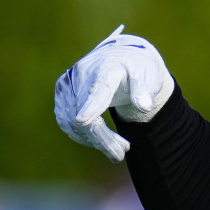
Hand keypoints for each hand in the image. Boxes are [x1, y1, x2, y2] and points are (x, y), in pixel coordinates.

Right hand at [54, 25, 174, 162]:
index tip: (83, 120)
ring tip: (119, 149)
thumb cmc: (137, 68)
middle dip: (103, 138)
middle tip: (123, 152)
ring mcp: (68, 84)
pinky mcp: (62, 93)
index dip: (91, 106)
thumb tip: (144, 106)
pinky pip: (66, 121)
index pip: (98, 90)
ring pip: (73, 122)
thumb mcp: (148, 75)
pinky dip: (83, 136)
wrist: (119, 56)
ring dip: (94, 140)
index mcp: (106, 68)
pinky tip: (101, 141)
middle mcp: (81, 74)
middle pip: (84, 114)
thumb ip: (144, 89)